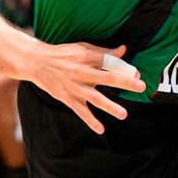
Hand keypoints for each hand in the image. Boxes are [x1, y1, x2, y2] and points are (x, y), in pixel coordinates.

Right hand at [28, 43, 145, 133]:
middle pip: (106, 78)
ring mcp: (75, 87)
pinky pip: (81, 111)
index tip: (138, 74)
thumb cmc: (63, 54)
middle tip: (140, 87)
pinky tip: (101, 129)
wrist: (37, 63)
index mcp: (87, 58)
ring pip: (95, 98)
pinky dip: (90, 121)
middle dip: (124, 82)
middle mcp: (82, 73)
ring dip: (110, 106)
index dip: (124, 67)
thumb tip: (123, 50)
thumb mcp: (82, 48)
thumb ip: (103, 52)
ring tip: (123, 114)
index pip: (109, 62)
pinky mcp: (68, 98)